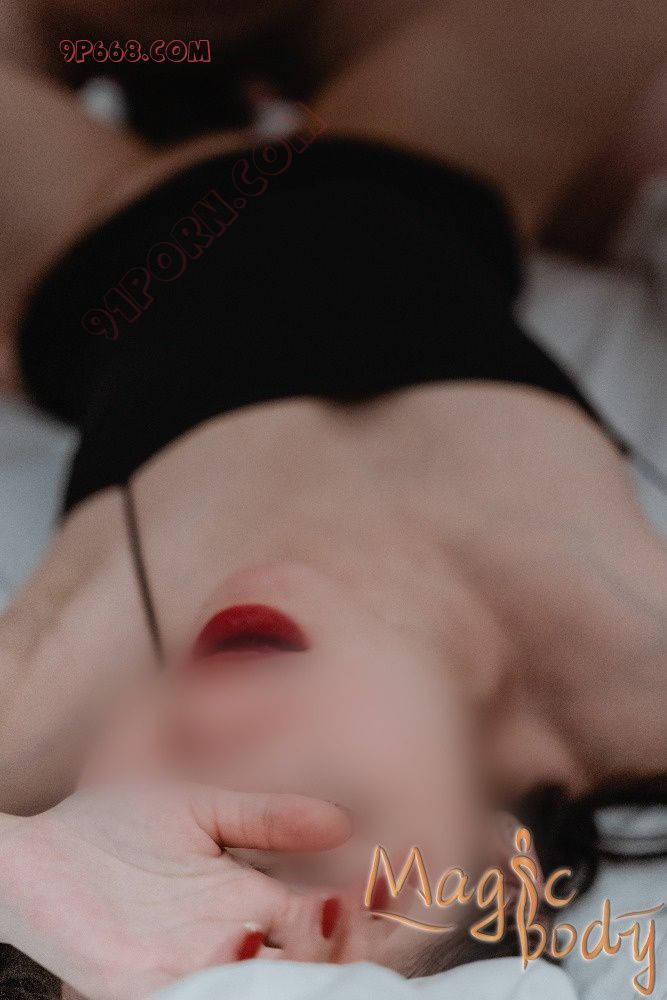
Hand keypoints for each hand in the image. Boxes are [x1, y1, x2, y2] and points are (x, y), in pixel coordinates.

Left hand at [0, 785, 350, 998]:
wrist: (39, 846)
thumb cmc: (115, 825)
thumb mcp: (205, 808)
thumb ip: (267, 817)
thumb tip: (343, 822)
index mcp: (249, 902)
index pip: (327, 919)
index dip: (366, 909)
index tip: (394, 882)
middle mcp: (231, 942)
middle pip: (310, 963)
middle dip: (349, 945)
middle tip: (362, 907)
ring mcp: (190, 966)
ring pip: (266, 986)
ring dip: (302, 965)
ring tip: (323, 917)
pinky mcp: (140, 984)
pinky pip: (197, 996)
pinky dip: (229, 980)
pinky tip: (247, 941)